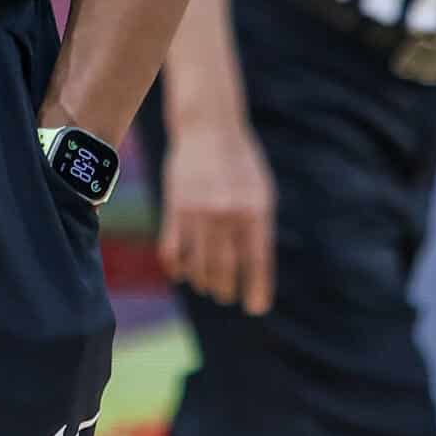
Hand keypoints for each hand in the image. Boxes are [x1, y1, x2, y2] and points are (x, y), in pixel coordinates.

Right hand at [157, 118, 276, 315]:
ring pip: (199, 264)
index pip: (258, 262)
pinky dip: (177, 266)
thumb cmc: (241, 161)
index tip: (256, 308)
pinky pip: (173, 249)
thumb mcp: (261, 192)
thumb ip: (258, 228)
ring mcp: (198, 212)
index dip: (257, 289)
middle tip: (227, 297)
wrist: (208, 127)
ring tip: (208, 286)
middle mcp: (226, 214)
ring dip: (204, 281)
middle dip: (227, 289)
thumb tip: (253, 268)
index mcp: (254, 211)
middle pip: (226, 269)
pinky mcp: (175, 208)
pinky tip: (183, 273)